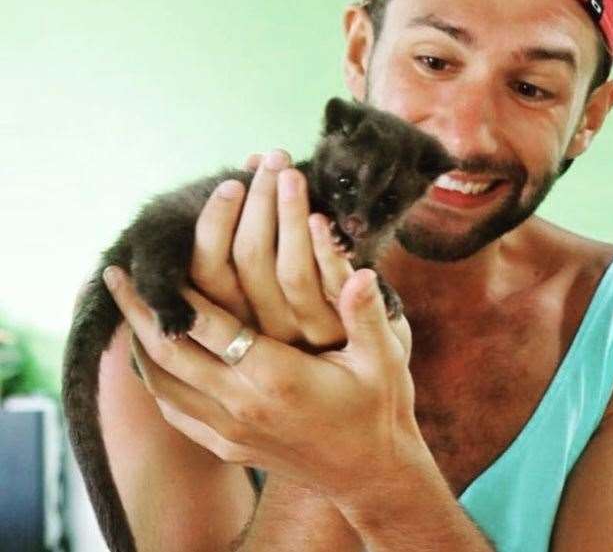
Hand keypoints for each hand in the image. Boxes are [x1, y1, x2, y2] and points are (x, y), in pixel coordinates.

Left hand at [102, 151, 420, 497]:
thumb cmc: (379, 407)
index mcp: (278, 378)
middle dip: (139, 308)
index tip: (156, 252)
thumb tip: (360, 272)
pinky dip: (154, 378)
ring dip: (138, 341)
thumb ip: (367, 313)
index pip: (209, 325)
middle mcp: (244, 407)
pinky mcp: (226, 447)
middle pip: (169, 351)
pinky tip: (150, 354)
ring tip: (124, 306)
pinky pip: (173, 410)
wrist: (371, 472)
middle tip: (115, 273)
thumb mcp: (384, 357)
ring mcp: (230, 432)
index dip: (179, 287)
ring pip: (161, 383)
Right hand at [188, 149, 348, 347]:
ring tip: (291, 172)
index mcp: (234, 320)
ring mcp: (307, 332)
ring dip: (292, 215)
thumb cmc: (304, 336)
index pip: (207, 270)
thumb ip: (246, 252)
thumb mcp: (265, 302)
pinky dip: (326, 249)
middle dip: (257, 203)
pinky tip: (323, 216)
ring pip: (290, 271)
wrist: (364, 403)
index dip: (213, 224)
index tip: (229, 181)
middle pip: (249, 261)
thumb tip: (235, 183)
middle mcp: (266, 329)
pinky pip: (331, 286)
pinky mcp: (346, 333)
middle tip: (270, 159)